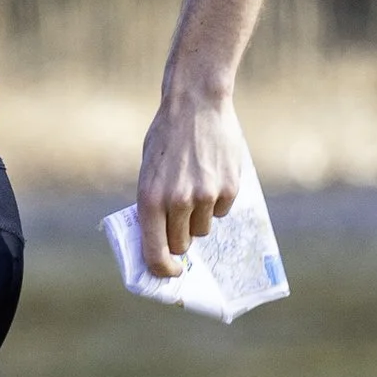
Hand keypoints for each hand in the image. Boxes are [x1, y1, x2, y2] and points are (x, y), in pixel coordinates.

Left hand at [137, 84, 243, 276]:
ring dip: (198, 218)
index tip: (171, 273)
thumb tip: (161, 242)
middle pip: (182, 245)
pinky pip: (222, 212)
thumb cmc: (167, 138)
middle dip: (180, 238)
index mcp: (150, 199)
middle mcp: (177, 202)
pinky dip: (217, 201)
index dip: (163, 270)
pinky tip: (211, 175)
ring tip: (194, 187)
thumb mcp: (148, 171)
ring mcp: (205, 197)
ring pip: (203, 229)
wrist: (196, 103)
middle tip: (179, 220)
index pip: (155, 254)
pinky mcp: (229, 189)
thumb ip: (153, 205)